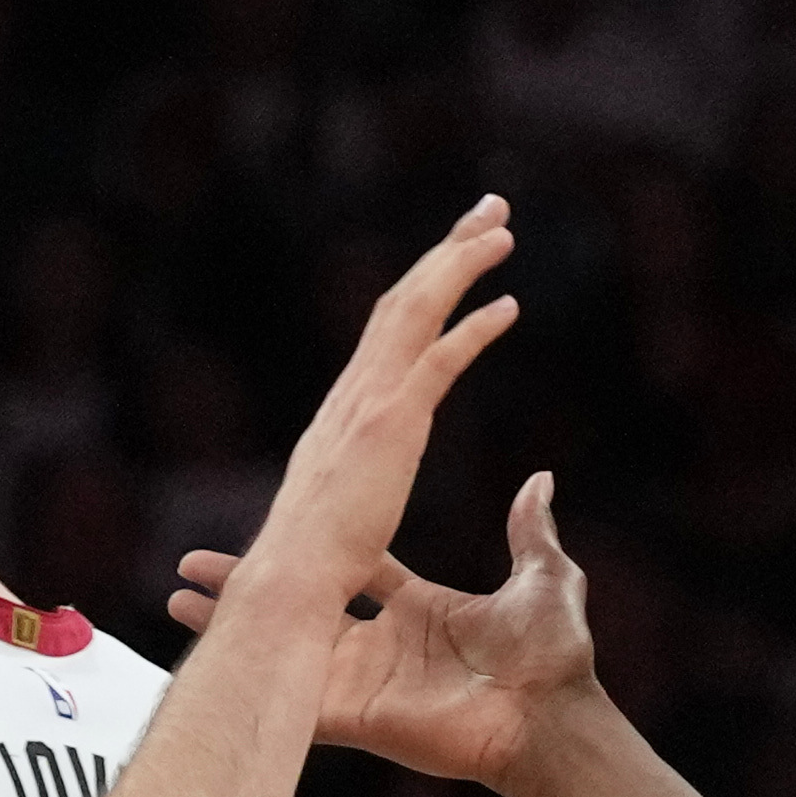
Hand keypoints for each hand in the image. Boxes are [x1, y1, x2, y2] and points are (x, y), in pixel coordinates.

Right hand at [179, 467, 593, 785]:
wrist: (549, 719)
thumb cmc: (553, 658)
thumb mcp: (543, 577)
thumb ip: (529, 531)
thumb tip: (540, 481)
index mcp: (420, 608)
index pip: (354, 565)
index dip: (318, 543)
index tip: (279, 523)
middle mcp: (381, 644)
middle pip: (303, 604)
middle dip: (252, 581)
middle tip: (197, 561)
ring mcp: (361, 682)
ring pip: (283, 647)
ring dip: (232, 625)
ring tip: (178, 600)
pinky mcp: (351, 716)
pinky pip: (291, 694)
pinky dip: (251, 675)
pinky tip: (210, 652)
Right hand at [212, 202, 521, 619]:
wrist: (286, 586)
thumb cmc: (308, 569)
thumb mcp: (339, 511)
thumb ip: (354, 484)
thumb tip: (359, 489)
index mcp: (345, 410)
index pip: (388, 328)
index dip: (424, 283)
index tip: (454, 253)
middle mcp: (353, 393)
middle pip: (405, 299)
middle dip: (448, 248)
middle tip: (490, 210)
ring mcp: (368, 404)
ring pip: (417, 311)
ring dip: (461, 263)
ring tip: (501, 229)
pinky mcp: (390, 426)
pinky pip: (438, 362)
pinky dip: (473, 329)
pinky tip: (509, 307)